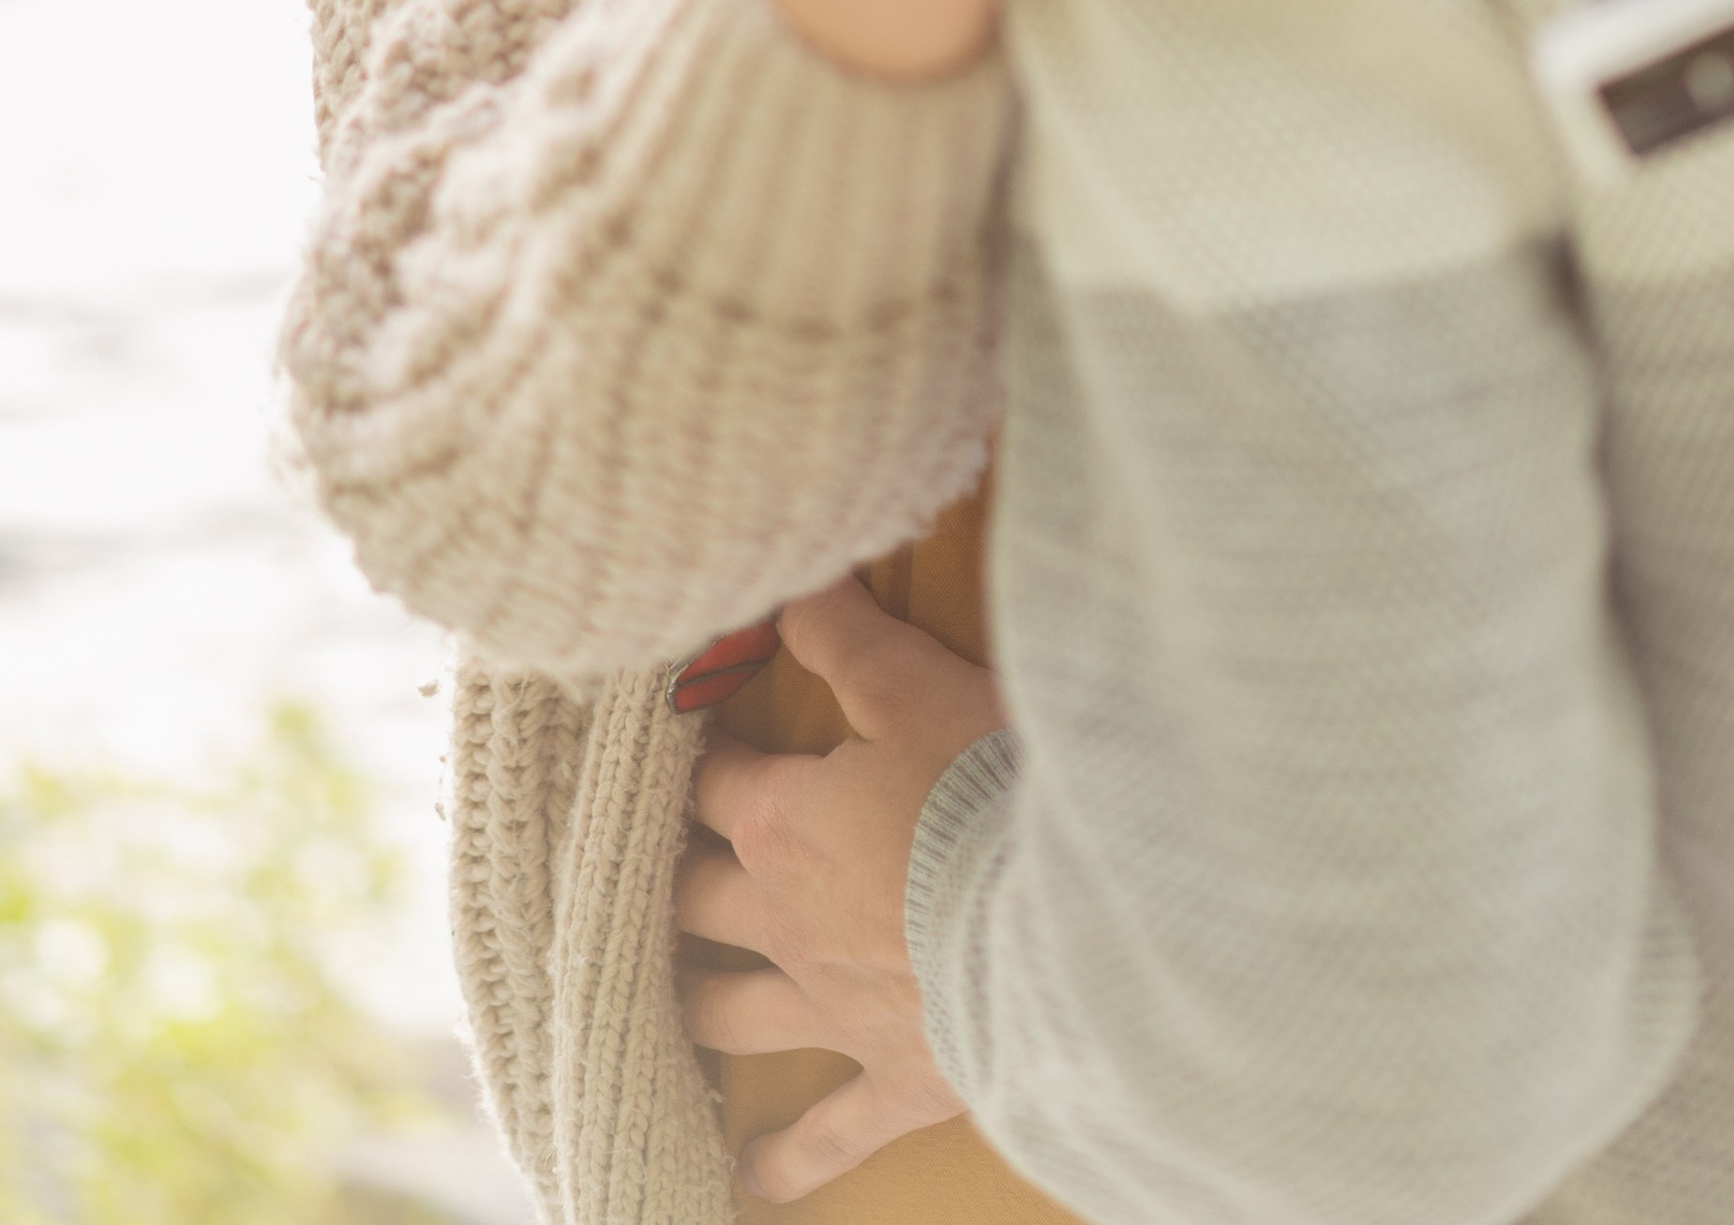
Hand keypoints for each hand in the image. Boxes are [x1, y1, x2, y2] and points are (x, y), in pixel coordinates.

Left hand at [676, 578, 1007, 1204]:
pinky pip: (820, 1136)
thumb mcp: (915, 682)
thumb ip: (844, 632)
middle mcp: (785, 923)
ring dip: (695, 1002)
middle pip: (696, 902)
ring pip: (727, 1013)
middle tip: (660, 865)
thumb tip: (785, 578)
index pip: (714, 786)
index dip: (703, 758)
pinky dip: (781, 1161)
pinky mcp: (891, 1079)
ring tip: (672, 999)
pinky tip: (747, 1180)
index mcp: (783, 826)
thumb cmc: (986, 788)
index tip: (696, 736)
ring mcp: (832, 1012)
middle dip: (676, 878)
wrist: (1063, 923)